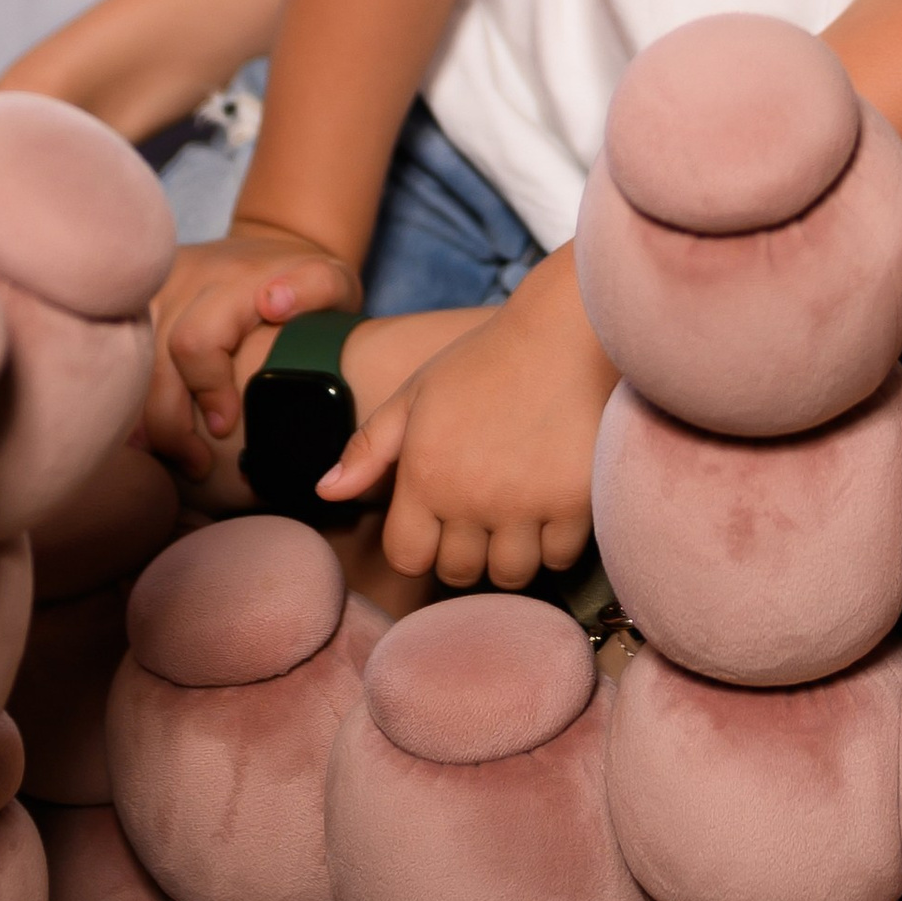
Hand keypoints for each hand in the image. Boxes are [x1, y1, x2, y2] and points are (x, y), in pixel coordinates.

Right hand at [145, 219, 361, 473]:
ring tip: (163, 456)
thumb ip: (316, 289)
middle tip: (196, 463)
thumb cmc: (306, 286)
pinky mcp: (140, 303)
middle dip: (170, 422)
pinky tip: (142, 434)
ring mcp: (158, 290)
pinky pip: (121, 356)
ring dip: (140, 416)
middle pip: (155, 362)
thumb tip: (272, 302)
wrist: (272, 248)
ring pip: (128, 361)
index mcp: (234, 279)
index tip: (225, 426)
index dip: (206, 388)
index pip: (197, 340)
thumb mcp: (331, 281)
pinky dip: (130, 399)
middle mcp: (188, 280)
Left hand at [318, 246, 609, 588]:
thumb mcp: (417, 392)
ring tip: (519, 514)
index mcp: (425, 475)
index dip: (420, 545)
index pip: (407, 557)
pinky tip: (554, 504)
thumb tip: (325, 492)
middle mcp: (471, 498)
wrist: (567, 328)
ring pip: (512, 572)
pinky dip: (557, 541)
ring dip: (513, 552)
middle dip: (467, 551)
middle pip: (460, 572)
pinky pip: (560, 556)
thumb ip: (369, 447)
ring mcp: (526, 503)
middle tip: (484, 514)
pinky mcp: (576, 501)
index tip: (439, 523)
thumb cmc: (487, 359)